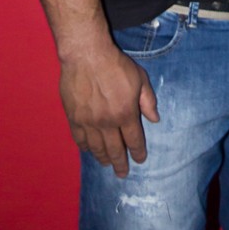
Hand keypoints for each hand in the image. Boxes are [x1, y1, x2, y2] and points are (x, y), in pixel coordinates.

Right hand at [59, 44, 158, 176]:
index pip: (133, 139)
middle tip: (122, 173)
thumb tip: (155, 119)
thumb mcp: (140, 78)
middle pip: (115, 149)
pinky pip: (79, 139)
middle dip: (120, 163)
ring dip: (103, 158)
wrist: (87, 55)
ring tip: (107, 164)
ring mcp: (88, 122)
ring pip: (96, 148)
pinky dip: (85, 148)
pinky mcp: (73, 118)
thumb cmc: (116, 65)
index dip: (137, 151)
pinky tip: (89, 151)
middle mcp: (107, 123)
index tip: (140, 160)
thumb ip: (148, 100)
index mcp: (126, 113)